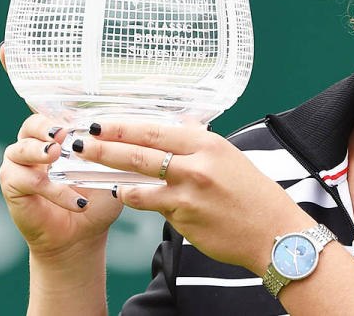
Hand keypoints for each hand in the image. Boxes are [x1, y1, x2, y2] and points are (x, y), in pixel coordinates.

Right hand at [0, 44, 122, 257]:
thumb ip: (137, 117)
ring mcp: (20, 160)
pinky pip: (28, 180)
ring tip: (60, 157)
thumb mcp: (126, 153)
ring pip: (23, 146)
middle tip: (66, 132)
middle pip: (35, 119)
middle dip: (50, 124)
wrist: (86, 231)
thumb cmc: (104, 190)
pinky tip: (78, 200)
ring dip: (46, 152)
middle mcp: (37, 137)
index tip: (5, 48)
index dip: (23, 70)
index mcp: (62, 124)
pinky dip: (56, 190)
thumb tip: (165, 81)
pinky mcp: (14, 184)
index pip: (42, 93)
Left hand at [71, 121, 315, 274]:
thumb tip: (181, 123)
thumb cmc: (254, 194)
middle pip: (139, 152)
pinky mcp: (182, 218)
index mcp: (208, 144)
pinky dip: (134, 198)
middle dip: (104, 146)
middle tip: (79, 141)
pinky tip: (122, 192)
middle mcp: (196, 165)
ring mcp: (187, 194)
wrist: (274, 233)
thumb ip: (200, 142)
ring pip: (137, 181)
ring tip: (88, 169)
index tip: (100, 121)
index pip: (155, 129)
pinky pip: (149, 205)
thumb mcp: (229, 157)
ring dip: (110, 175)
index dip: (123, 125)